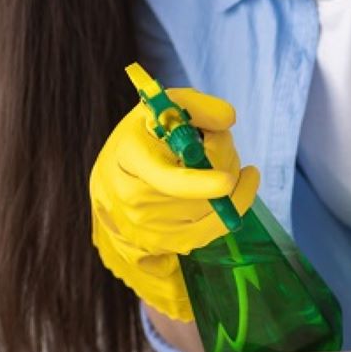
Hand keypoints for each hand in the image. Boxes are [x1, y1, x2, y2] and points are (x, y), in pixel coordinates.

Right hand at [88, 87, 258, 321]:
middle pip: (196, 197)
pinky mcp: (163, 245)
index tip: (228, 181)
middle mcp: (133, 199)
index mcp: (130, 158)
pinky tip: (234, 187)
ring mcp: (146, 228)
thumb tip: (227, 120)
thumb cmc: (146, 135)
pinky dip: (230, 209)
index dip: (198, 183)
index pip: (166, 179)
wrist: (116, 173)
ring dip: (229, 188)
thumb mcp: (165, 107)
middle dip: (223, 168)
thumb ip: (198, 107)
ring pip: (207, 215)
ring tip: (227, 166)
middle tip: (227, 148)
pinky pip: (209, 231)